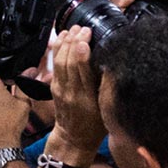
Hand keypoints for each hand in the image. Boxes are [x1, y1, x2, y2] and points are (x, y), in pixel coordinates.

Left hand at [42, 27, 103, 152]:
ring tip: (73, 29)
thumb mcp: (107, 110)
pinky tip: (62, 38)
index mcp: (87, 99)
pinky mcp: (54, 87)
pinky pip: (54, 65)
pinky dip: (58, 49)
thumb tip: (113, 66)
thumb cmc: (95, 126)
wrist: (73, 139)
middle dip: (74, 42)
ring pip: (59, 62)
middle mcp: (72, 92)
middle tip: (82, 28)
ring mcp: (60, 89)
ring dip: (65, 43)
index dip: (83, 53)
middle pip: (68, 63)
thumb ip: (107, 89)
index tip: (87, 38)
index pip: (82, 72)